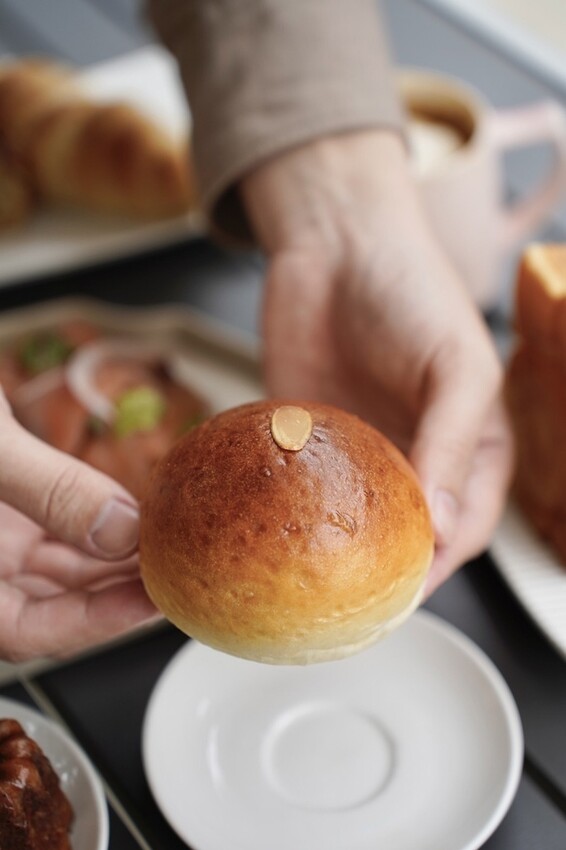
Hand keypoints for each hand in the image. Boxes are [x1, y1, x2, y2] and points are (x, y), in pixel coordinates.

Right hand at [0, 391, 156, 661]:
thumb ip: (47, 487)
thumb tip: (120, 530)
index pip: (24, 629)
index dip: (90, 624)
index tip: (149, 603)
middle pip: (51, 605)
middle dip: (115, 593)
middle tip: (176, 574)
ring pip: (60, 573)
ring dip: (114, 563)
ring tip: (167, 548)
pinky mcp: (9, 514)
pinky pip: (59, 535)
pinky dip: (99, 531)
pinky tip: (138, 521)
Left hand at [241, 130, 513, 593]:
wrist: (333, 242)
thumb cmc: (410, 290)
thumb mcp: (455, 364)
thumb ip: (455, 442)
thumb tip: (441, 528)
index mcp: (468, 446)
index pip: (464, 528)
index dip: (439, 566)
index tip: (403, 593)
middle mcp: (414, 457)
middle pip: (406, 538)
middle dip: (383, 576)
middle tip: (348, 608)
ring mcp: (359, 453)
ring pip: (352, 524)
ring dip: (334, 555)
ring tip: (306, 590)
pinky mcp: (309, 441)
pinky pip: (301, 491)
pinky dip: (290, 518)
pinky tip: (272, 539)